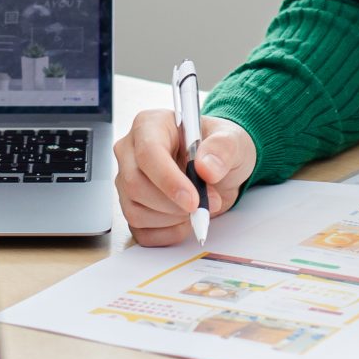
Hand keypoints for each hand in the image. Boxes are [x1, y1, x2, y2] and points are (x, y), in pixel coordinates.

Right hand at [113, 108, 256, 246]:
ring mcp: (127, 181)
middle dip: (173, 204)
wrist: (218, 169)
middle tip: (207, 204)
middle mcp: (131, 151)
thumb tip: (206, 168)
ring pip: (135, 211)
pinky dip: (167, 233)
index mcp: (150, 125)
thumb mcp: (232, 140)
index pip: (148, 153)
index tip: (193, 199)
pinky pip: (140, 231)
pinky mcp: (132, 207)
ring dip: (172, 219)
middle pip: (135, 185)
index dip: (168, 180)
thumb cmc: (218, 149)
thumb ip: (223, 148)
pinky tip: (184, 220)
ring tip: (197, 207)